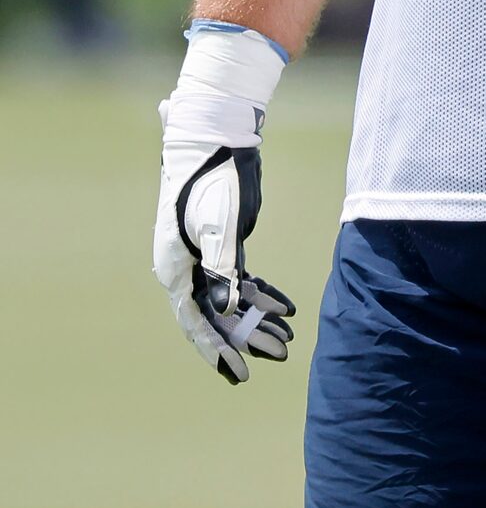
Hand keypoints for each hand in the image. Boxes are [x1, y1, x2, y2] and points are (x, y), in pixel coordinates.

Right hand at [153, 25, 293, 383]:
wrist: (216, 133)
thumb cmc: (213, 177)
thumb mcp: (218, 226)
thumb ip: (222, 270)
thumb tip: (225, 311)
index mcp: (175, 266)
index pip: (194, 319)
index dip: (216, 348)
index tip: (238, 374)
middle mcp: (186, 266)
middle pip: (215, 314)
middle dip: (246, 339)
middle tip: (279, 357)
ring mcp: (204, 255)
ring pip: (231, 299)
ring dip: (258, 319)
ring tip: (288, 340)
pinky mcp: (224, 243)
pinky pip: (243, 279)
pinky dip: (262, 294)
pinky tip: (286, 308)